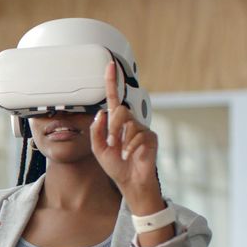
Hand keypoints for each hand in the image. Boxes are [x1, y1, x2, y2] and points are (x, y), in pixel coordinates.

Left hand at [90, 61, 161, 208]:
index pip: (113, 99)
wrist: (129, 180)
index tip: (110, 65)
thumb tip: (101, 113)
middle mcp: (129, 122)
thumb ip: (96, 131)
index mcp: (115, 123)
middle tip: (110, 142)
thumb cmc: (116, 165)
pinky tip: (129, 155)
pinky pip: (138, 135)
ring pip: (128, 122)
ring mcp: (141, 128)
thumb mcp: (98, 149)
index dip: (111, 82)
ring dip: (120, 138)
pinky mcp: (150, 137)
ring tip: (121, 151)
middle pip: (120, 111)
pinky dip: (130, 146)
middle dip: (112, 127)